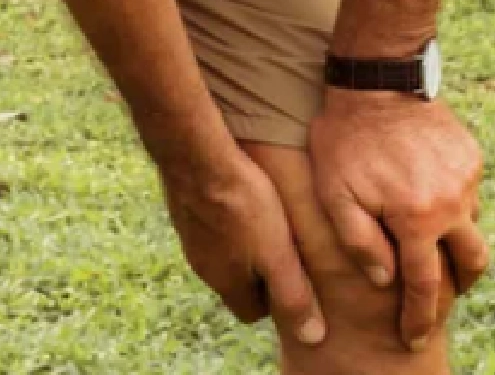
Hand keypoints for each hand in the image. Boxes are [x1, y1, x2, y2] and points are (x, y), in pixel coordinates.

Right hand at [162, 149, 326, 347]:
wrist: (197, 156)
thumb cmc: (244, 205)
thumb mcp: (278, 254)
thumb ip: (293, 295)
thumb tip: (311, 337)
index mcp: (227, 284)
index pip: (251, 313)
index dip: (274, 300)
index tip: (291, 276)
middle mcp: (203, 268)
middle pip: (236, 283)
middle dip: (259, 272)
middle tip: (283, 247)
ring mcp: (189, 239)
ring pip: (222, 254)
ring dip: (243, 245)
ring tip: (265, 219)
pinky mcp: (183, 211)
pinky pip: (209, 227)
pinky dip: (226, 220)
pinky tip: (240, 197)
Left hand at [307, 90, 488, 351]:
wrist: (377, 80)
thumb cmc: (345, 140)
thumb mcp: (336, 194)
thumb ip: (359, 242)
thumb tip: (383, 280)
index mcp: (418, 219)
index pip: (425, 286)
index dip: (419, 318)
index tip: (413, 339)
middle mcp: (452, 203)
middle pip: (472, 263)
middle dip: (459, 286)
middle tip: (440, 296)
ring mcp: (467, 179)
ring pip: (473, 226)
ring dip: (456, 243)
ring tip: (431, 246)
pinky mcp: (471, 157)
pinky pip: (469, 194)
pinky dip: (454, 207)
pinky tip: (429, 200)